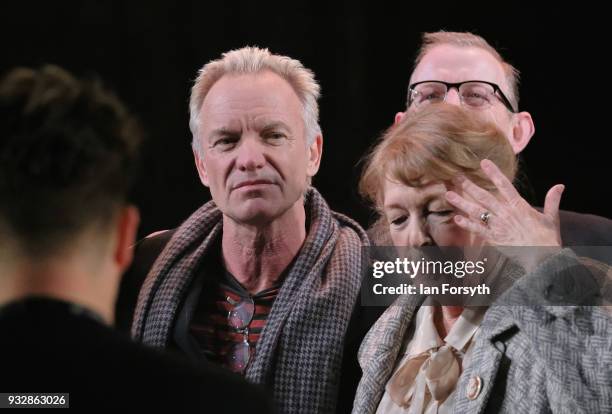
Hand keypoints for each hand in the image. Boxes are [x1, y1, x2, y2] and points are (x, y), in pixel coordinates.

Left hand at [444, 159, 563, 269]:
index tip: (483, 163)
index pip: (504, 185)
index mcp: (519, 206)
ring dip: (461, 203)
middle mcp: (505, 213)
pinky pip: (478, 230)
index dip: (494, 173)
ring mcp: (498, 226)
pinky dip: (467, 224)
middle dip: (468, 186)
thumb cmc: (548, 239)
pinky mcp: (494, 238)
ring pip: (476, 211)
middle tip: (455, 176)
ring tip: (448, 194)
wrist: (543, 258)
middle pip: (484, 196)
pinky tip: (456, 218)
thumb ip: (553, 200)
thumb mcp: (552, 217)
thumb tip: (560, 185)